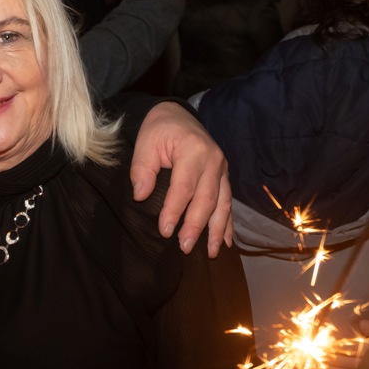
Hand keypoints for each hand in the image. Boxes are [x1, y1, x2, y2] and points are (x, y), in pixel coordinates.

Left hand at [131, 103, 232, 255]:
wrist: (178, 115)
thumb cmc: (160, 130)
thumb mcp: (146, 142)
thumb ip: (142, 168)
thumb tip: (140, 195)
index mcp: (194, 150)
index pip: (184, 187)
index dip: (174, 211)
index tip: (164, 231)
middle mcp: (213, 161)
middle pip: (206, 199)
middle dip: (197, 226)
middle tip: (185, 248)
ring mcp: (222, 169)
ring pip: (223, 204)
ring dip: (218, 230)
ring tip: (212, 252)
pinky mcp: (224, 177)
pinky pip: (228, 202)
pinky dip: (228, 223)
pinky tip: (227, 241)